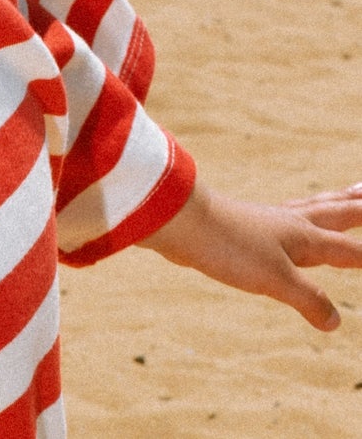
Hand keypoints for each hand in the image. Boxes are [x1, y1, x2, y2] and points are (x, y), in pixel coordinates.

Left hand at [138, 181, 361, 329]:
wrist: (175, 220)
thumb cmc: (226, 245)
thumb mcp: (275, 280)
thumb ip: (309, 299)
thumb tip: (334, 322)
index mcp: (304, 237)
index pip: (352, 251)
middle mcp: (290, 224)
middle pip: (336, 213)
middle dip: (360, 208)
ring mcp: (267, 222)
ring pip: (313, 208)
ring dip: (336, 202)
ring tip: (350, 194)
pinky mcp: (246, 225)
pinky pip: (287, 217)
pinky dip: (303, 213)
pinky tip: (292, 219)